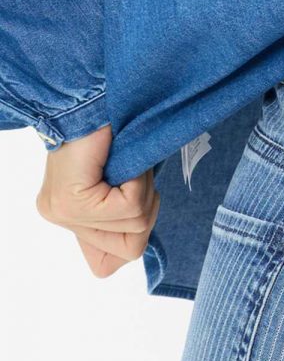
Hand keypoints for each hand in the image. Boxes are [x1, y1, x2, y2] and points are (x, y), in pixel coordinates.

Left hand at [35, 124, 159, 278]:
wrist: (98, 95)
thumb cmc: (117, 131)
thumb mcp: (125, 180)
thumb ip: (125, 213)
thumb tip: (140, 244)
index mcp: (69, 215)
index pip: (104, 265)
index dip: (131, 238)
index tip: (128, 198)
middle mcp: (60, 217)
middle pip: (128, 250)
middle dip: (145, 211)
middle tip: (134, 179)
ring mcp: (62, 212)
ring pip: (134, 225)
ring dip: (145, 191)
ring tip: (129, 166)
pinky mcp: (72, 200)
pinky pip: (127, 207)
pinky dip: (140, 183)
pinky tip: (127, 164)